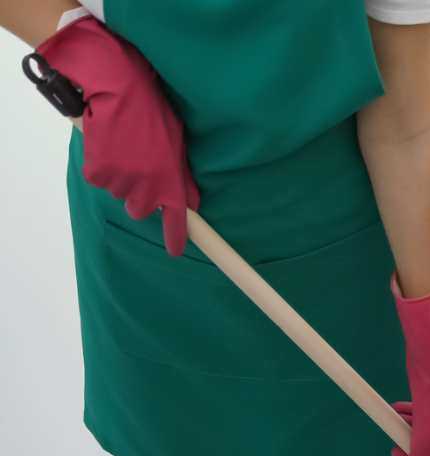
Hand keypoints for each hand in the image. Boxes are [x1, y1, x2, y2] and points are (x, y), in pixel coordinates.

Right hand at [37, 16, 198, 255]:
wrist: (121, 91)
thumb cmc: (152, 114)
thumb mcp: (177, 146)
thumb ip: (183, 177)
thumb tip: (192, 204)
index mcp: (171, 181)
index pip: (177, 220)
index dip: (176, 238)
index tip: (175, 251)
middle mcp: (147, 187)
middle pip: (140, 211)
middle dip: (139, 197)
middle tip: (138, 170)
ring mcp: (122, 182)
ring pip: (118, 193)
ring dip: (120, 177)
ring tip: (123, 148)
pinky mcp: (98, 173)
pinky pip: (99, 179)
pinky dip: (100, 166)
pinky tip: (106, 146)